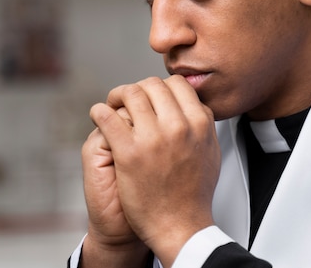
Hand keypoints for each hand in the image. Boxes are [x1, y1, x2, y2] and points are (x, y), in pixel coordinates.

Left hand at [89, 75, 220, 267]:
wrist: (179, 226)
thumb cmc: (193, 195)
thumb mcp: (211, 153)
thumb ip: (204, 126)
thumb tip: (197, 108)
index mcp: (198, 123)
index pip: (178, 84)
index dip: (161, 87)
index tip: (152, 96)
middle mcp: (177, 126)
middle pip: (153, 85)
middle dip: (138, 88)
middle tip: (128, 99)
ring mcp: (152, 138)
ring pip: (130, 94)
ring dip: (117, 95)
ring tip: (112, 105)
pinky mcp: (129, 153)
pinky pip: (107, 116)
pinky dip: (99, 111)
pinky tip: (99, 116)